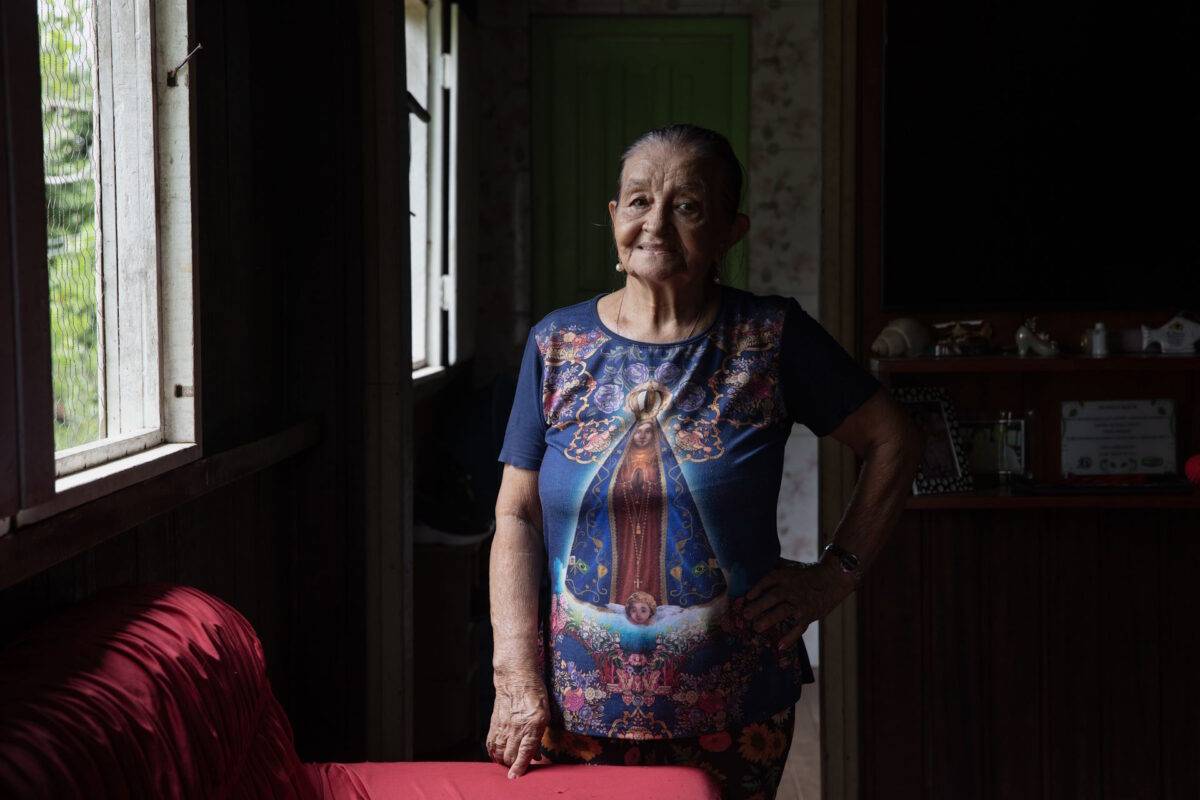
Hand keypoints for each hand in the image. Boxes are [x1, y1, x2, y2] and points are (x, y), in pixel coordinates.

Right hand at [486, 674, 550, 778]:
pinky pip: (491, 744)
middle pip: (510, 756)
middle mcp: (517, 727)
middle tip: (518, 766)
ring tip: (508, 762)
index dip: (520, 767)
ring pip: (499, 752)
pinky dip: (493, 753)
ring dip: (503, 761)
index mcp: (533, 725)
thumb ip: (538, 737)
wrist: (516, 679)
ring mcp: (504, 726)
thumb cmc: (535, 696)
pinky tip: (497, 755)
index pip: (525, 752)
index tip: (515, 777)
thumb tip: (535, 756)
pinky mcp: (495, 724)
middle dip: (513, 765)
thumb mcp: (544, 715)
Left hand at [741, 557, 857, 649]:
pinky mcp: (809, 615)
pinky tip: (780, 646)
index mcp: (785, 576)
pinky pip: (799, 627)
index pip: (768, 580)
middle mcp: (792, 589)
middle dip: (759, 606)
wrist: (833, 579)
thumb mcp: (790, 566)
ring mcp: (801, 603)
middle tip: (745, 615)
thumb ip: (773, 566)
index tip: (746, 597)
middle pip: (774, 596)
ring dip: (770, 620)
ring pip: (784, 611)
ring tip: (757, 628)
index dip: (757, 588)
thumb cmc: (807, 573)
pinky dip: (791, 637)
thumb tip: (753, 565)